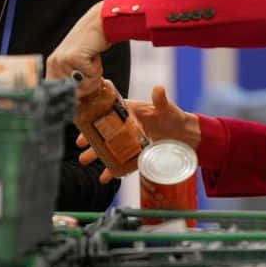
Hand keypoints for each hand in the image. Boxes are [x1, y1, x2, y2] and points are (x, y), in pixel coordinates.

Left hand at [47, 1, 110, 96]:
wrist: (98, 23)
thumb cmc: (90, 43)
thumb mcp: (77, 62)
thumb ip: (73, 78)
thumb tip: (76, 101)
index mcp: (52, 65)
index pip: (56, 91)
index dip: (70, 98)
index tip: (77, 102)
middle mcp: (54, 63)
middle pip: (75, 92)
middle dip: (88, 85)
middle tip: (91, 68)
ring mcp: (63, 60)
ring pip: (84, 84)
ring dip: (94, 75)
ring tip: (91, 59)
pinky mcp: (74, 57)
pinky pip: (92, 74)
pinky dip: (98, 67)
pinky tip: (94, 54)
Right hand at [76, 85, 200, 182]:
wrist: (186, 136)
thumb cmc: (175, 117)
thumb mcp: (167, 109)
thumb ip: (161, 100)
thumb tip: (158, 88)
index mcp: (132, 112)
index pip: (110, 113)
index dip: (96, 118)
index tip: (84, 123)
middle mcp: (128, 126)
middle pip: (106, 132)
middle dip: (91, 139)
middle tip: (79, 146)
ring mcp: (131, 141)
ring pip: (110, 147)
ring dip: (97, 154)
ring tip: (84, 161)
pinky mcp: (136, 155)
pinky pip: (121, 162)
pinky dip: (113, 170)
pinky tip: (104, 178)